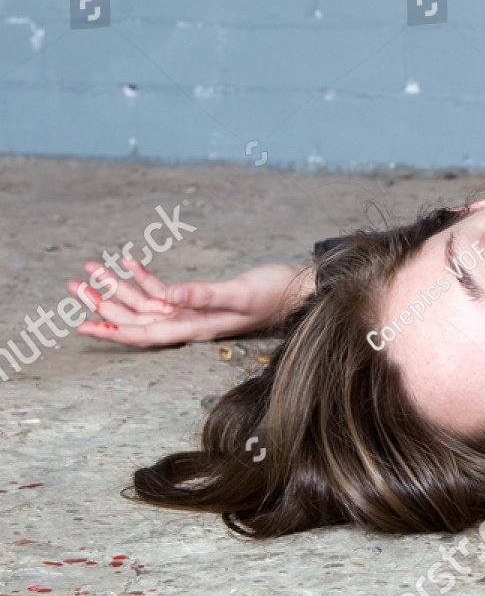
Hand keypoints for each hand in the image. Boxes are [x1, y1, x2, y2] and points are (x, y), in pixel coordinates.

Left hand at [69, 260, 313, 347]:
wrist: (297, 291)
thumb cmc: (274, 294)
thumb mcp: (240, 293)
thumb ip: (204, 295)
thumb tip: (168, 297)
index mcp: (195, 327)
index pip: (144, 333)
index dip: (112, 331)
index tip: (82, 325)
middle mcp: (188, 322)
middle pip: (136, 318)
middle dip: (103, 303)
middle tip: (74, 284)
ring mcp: (192, 311)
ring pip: (144, 303)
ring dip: (116, 288)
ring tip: (90, 269)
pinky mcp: (200, 298)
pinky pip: (163, 290)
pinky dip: (144, 277)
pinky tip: (128, 261)